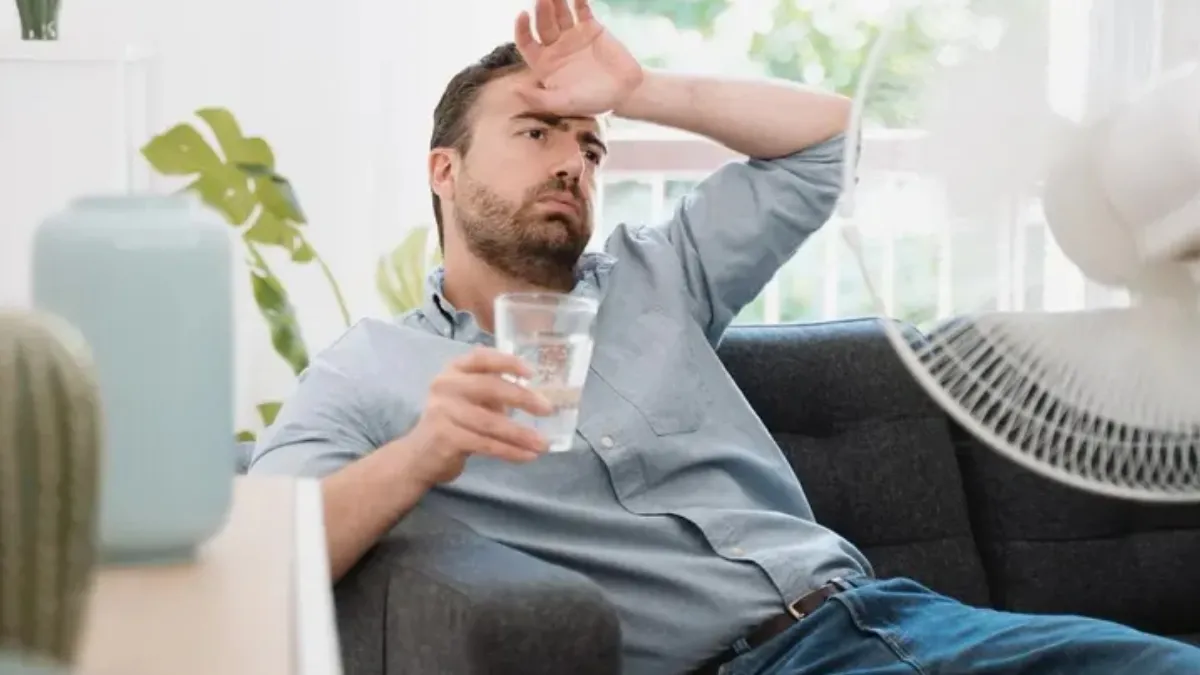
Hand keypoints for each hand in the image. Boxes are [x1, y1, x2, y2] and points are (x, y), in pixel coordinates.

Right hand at [400, 347, 552, 486]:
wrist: (419, 456)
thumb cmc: (454, 422)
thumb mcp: (471, 399)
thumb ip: (495, 391)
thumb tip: (538, 395)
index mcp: (454, 370)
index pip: (482, 357)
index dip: (508, 362)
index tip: (532, 372)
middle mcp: (445, 385)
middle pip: (490, 387)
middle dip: (523, 398)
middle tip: (548, 409)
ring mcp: (442, 411)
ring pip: (490, 422)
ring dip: (521, 434)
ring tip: (543, 444)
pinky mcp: (445, 438)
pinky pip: (485, 444)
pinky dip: (510, 451)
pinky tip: (527, 456)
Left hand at [514, 0, 643, 115]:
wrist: (624, 92)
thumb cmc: (592, 100)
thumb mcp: (564, 104)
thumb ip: (539, 99)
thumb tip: (514, 91)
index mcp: (544, 63)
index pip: (526, 42)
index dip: (522, 29)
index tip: (523, 16)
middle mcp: (555, 46)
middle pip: (543, 24)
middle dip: (542, 11)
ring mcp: (572, 35)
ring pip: (560, 14)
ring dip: (556, 1)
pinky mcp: (591, 27)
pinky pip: (582, 10)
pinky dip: (578, 1)